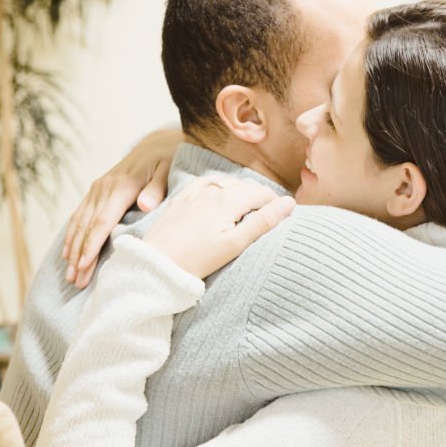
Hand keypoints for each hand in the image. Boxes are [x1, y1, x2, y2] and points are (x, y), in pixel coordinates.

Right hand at [64, 128, 183, 287]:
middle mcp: (105, 187)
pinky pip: (80, 214)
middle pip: (88, 227)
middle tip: (74, 281)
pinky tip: (67, 252)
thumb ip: (156, 189)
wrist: (158, 143)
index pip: (102, 222)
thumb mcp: (168, 170)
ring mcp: (98, 188)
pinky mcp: (97, 190)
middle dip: (79, 255)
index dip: (92, 245)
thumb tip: (145, 205)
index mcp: (122, 186)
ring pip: (80, 222)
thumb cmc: (167, 160)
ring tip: (69, 274)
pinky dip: (72, 234)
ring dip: (72, 248)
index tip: (84, 266)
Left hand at [144, 176, 294, 277]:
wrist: (156, 264)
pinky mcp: (180, 199)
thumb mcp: (236, 244)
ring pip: (225, 182)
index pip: (261, 193)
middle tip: (265, 214)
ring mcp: (194, 193)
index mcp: (229, 200)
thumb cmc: (198, 259)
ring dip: (239, 191)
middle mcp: (212, 190)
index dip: (275, 203)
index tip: (280, 215)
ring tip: (245, 207)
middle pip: (245, 186)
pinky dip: (217, 186)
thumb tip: (289, 203)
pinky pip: (204, 183)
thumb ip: (264, 221)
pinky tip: (217, 194)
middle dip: (258, 197)